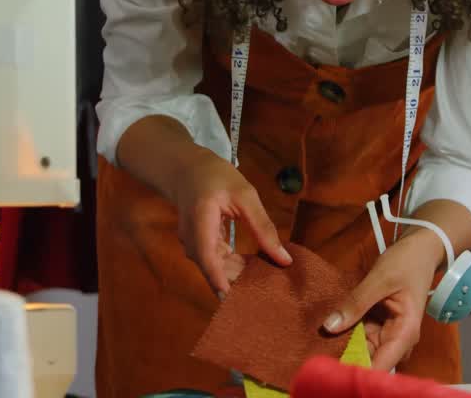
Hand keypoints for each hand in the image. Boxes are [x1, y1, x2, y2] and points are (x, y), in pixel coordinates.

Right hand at [171, 145, 291, 293]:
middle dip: (237, 283)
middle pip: (212, 268)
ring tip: (264, 283)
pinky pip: (214, 261)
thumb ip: (263, 226)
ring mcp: (192, 243)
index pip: (207, 258)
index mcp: (200, 221)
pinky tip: (252, 269)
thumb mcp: (245, 196)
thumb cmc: (217, 177)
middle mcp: (191, 238)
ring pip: (214, 268)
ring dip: (236, 276)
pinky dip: (232, 266)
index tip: (237, 301)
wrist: (187, 169)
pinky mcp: (198, 245)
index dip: (220, 280)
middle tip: (266, 294)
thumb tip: (284, 259)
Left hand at [321, 231, 444, 371]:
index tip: (333, 370)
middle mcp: (397, 340)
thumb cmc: (406, 263)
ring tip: (316, 343)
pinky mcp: (378, 326)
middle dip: (346, 359)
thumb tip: (329, 327)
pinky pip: (359, 337)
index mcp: (405, 332)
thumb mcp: (380, 279)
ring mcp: (387, 334)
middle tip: (316, 353)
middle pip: (370, 362)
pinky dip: (345, 335)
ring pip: (362, 351)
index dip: (358, 371)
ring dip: (343, 347)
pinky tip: (326, 332)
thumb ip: (356, 303)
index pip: (382, 366)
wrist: (418, 250)